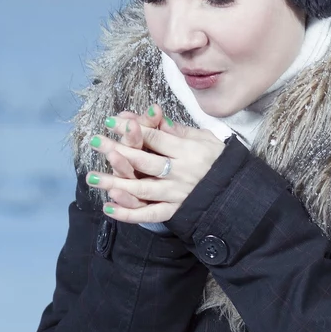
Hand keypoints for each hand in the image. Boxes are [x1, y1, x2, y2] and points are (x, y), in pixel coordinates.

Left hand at [86, 104, 224, 222]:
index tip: (111, 121)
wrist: (239, 194)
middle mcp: (180, 172)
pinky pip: (150, 214)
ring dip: (115, 183)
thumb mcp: (206, 140)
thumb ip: (179, 131)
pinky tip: (108, 208)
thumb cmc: (220, 162)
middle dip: (116, 150)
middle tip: (95, 142)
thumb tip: (156, 117)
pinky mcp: (176, 211)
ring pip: (141, 189)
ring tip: (92, 177)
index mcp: (188, 151)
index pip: (155, 137)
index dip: (132, 129)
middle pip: (143, 160)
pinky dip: (129, 214)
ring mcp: (176, 194)